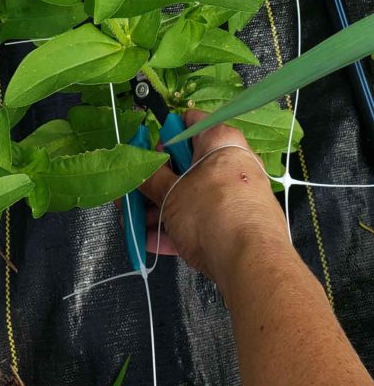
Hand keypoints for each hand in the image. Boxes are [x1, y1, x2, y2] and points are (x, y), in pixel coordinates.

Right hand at [141, 110, 288, 294]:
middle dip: (157, 185)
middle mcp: (234, 162)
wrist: (252, 263)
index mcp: (220, 140)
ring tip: (136, 226)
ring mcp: (238, 194)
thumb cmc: (211, 213)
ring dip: (163, 211)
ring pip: (193, 196)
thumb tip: (139, 167)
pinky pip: (204, 219)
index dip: (162, 137)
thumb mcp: (170, 193)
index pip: (188, 122)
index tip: (146, 156)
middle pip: (187, 166)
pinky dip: (180, 229)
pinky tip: (152, 244)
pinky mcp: (240, 223)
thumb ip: (150, 179)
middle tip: (134, 197)